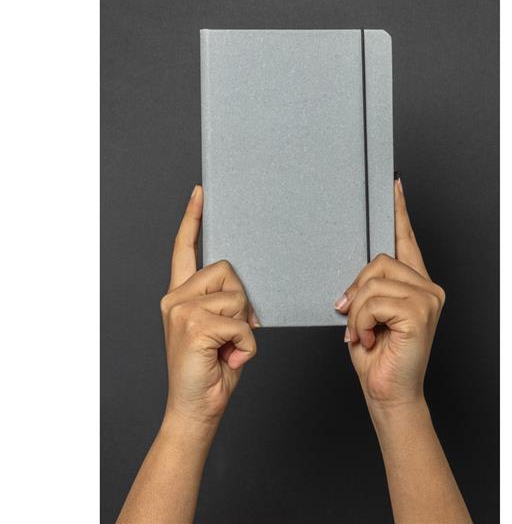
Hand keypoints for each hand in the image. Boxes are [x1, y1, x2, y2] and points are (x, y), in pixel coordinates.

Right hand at [159, 185, 258, 425]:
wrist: (196, 410)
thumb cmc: (212, 369)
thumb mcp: (220, 329)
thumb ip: (223, 302)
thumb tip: (242, 291)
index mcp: (180, 295)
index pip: (184, 249)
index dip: (192, 220)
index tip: (199, 193)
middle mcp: (174, 297)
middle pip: (227, 270)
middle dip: (242, 302)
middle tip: (234, 333)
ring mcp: (180, 309)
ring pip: (237, 295)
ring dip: (244, 326)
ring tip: (229, 347)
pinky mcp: (192, 324)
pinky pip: (241, 321)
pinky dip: (246, 344)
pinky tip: (231, 358)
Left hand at [335, 179, 444, 409]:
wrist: (386, 392)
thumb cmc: (376, 353)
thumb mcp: (366, 312)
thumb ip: (368, 286)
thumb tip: (358, 274)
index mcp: (414, 284)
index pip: (406, 239)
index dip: (398, 211)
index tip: (393, 184)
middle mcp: (427, 286)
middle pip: (377, 260)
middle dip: (356, 289)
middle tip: (350, 316)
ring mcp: (427, 298)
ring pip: (372, 280)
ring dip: (356, 311)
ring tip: (362, 333)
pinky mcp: (420, 311)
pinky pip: (373, 299)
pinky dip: (360, 320)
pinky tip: (369, 338)